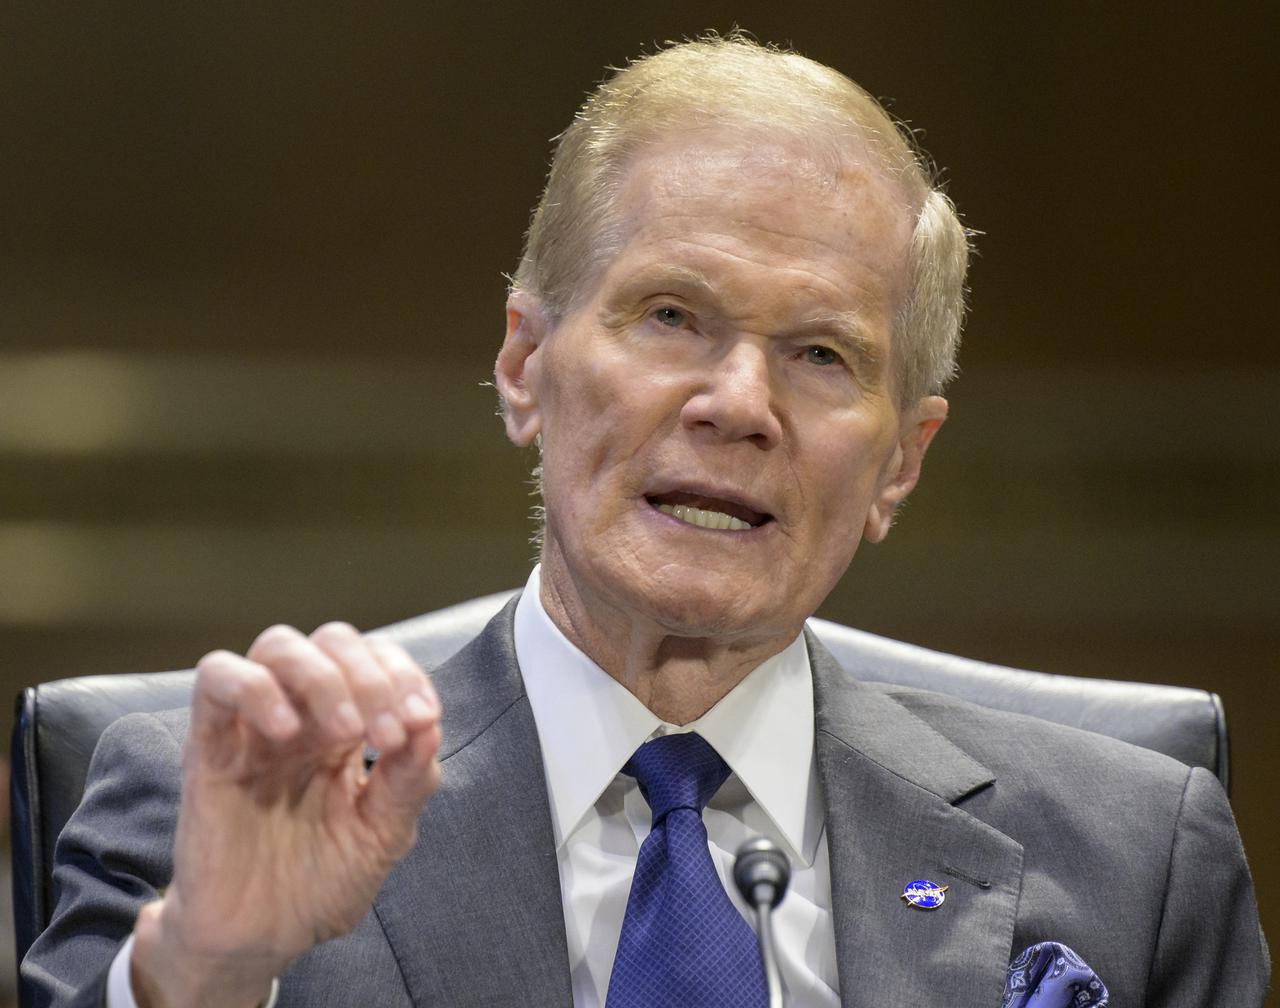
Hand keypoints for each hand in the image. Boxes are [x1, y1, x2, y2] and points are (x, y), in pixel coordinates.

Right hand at [130, 622, 441, 1007]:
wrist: (260, 941)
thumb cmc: (320, 883)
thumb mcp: (384, 832)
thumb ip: (410, 778)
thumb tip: (430, 723)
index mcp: (347, 727)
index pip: (378, 660)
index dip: (406, 677)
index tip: (422, 722)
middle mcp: (303, 716)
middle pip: (333, 641)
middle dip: (373, 676)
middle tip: (387, 736)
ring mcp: (254, 727)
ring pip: (278, 645)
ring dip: (324, 677)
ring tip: (345, 732)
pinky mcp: (208, 746)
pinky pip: (216, 678)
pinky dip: (255, 688)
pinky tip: (286, 731)